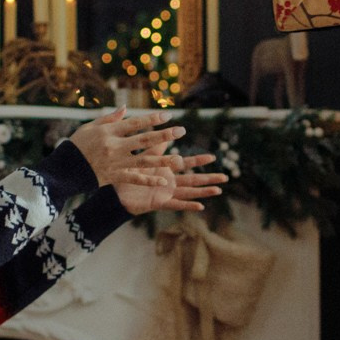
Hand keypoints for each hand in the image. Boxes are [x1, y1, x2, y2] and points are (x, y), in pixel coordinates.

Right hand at [69, 109, 186, 189]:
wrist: (64, 169)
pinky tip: (163, 179)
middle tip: (181, 131)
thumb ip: (110, 119)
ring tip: (180, 158)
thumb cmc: (77, 145)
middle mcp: (114, 147)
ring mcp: (116, 163)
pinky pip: (135, 178)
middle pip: (144, 140)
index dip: (152, 119)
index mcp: (109, 132)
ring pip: (144, 160)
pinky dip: (149, 179)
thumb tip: (126, 108)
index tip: (168, 116)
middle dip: (164, 135)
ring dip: (163, 160)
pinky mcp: (115, 176)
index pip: (135, 124)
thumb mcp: (90, 127)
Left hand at [114, 152, 228, 215]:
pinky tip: (201, 206)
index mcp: (166, 171)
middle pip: (193, 179)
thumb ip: (155, 147)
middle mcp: (169, 182)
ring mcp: (166, 193)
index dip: (199, 161)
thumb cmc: (127, 175)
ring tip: (219, 190)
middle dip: (209, 178)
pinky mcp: (160, 203)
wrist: (114, 192)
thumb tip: (165, 133)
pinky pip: (176, 204)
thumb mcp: (143, 158)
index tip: (213, 156)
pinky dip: (188, 206)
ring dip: (204, 191)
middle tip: (225, 177)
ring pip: (189, 192)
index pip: (186, 164)